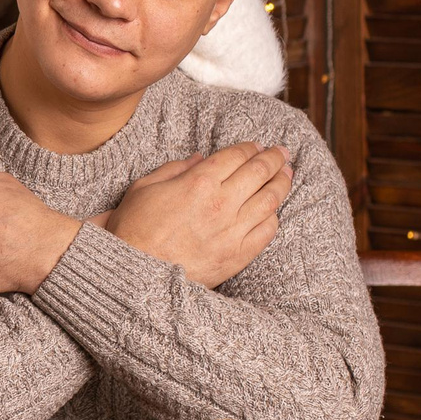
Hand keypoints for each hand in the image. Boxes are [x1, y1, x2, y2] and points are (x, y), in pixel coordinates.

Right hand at [102, 143, 290, 286]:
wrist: (136, 274)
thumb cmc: (133, 229)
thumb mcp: (144, 187)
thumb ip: (174, 168)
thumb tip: (199, 158)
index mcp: (198, 181)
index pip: (237, 156)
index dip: (251, 147)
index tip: (258, 145)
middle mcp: (221, 203)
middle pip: (259, 172)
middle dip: (274, 158)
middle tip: (282, 153)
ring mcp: (232, 230)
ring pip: (270, 200)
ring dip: (282, 183)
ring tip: (287, 175)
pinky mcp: (238, 255)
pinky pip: (267, 232)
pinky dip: (274, 217)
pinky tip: (274, 210)